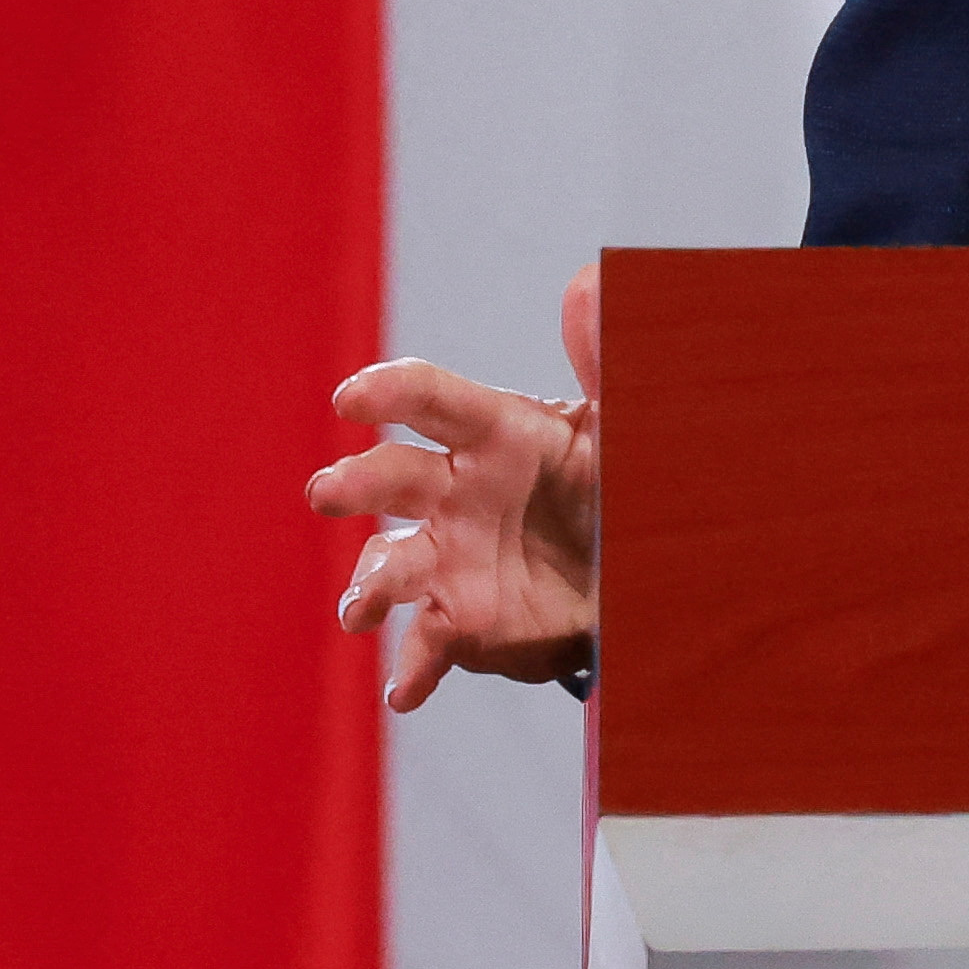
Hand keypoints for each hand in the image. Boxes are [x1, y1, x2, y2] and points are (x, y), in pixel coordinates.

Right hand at [310, 265, 603, 711]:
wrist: (639, 567)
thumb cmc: (618, 480)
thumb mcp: (625, 421)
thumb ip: (607, 353)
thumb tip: (588, 279)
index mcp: (495, 431)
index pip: (432, 399)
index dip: (389, 392)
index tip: (351, 398)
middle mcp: (457, 491)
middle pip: (392, 479)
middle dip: (356, 484)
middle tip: (329, 492)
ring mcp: (451, 557)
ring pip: (389, 564)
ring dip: (366, 586)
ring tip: (357, 610)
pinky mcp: (462, 619)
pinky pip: (425, 644)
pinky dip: (410, 668)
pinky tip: (405, 690)